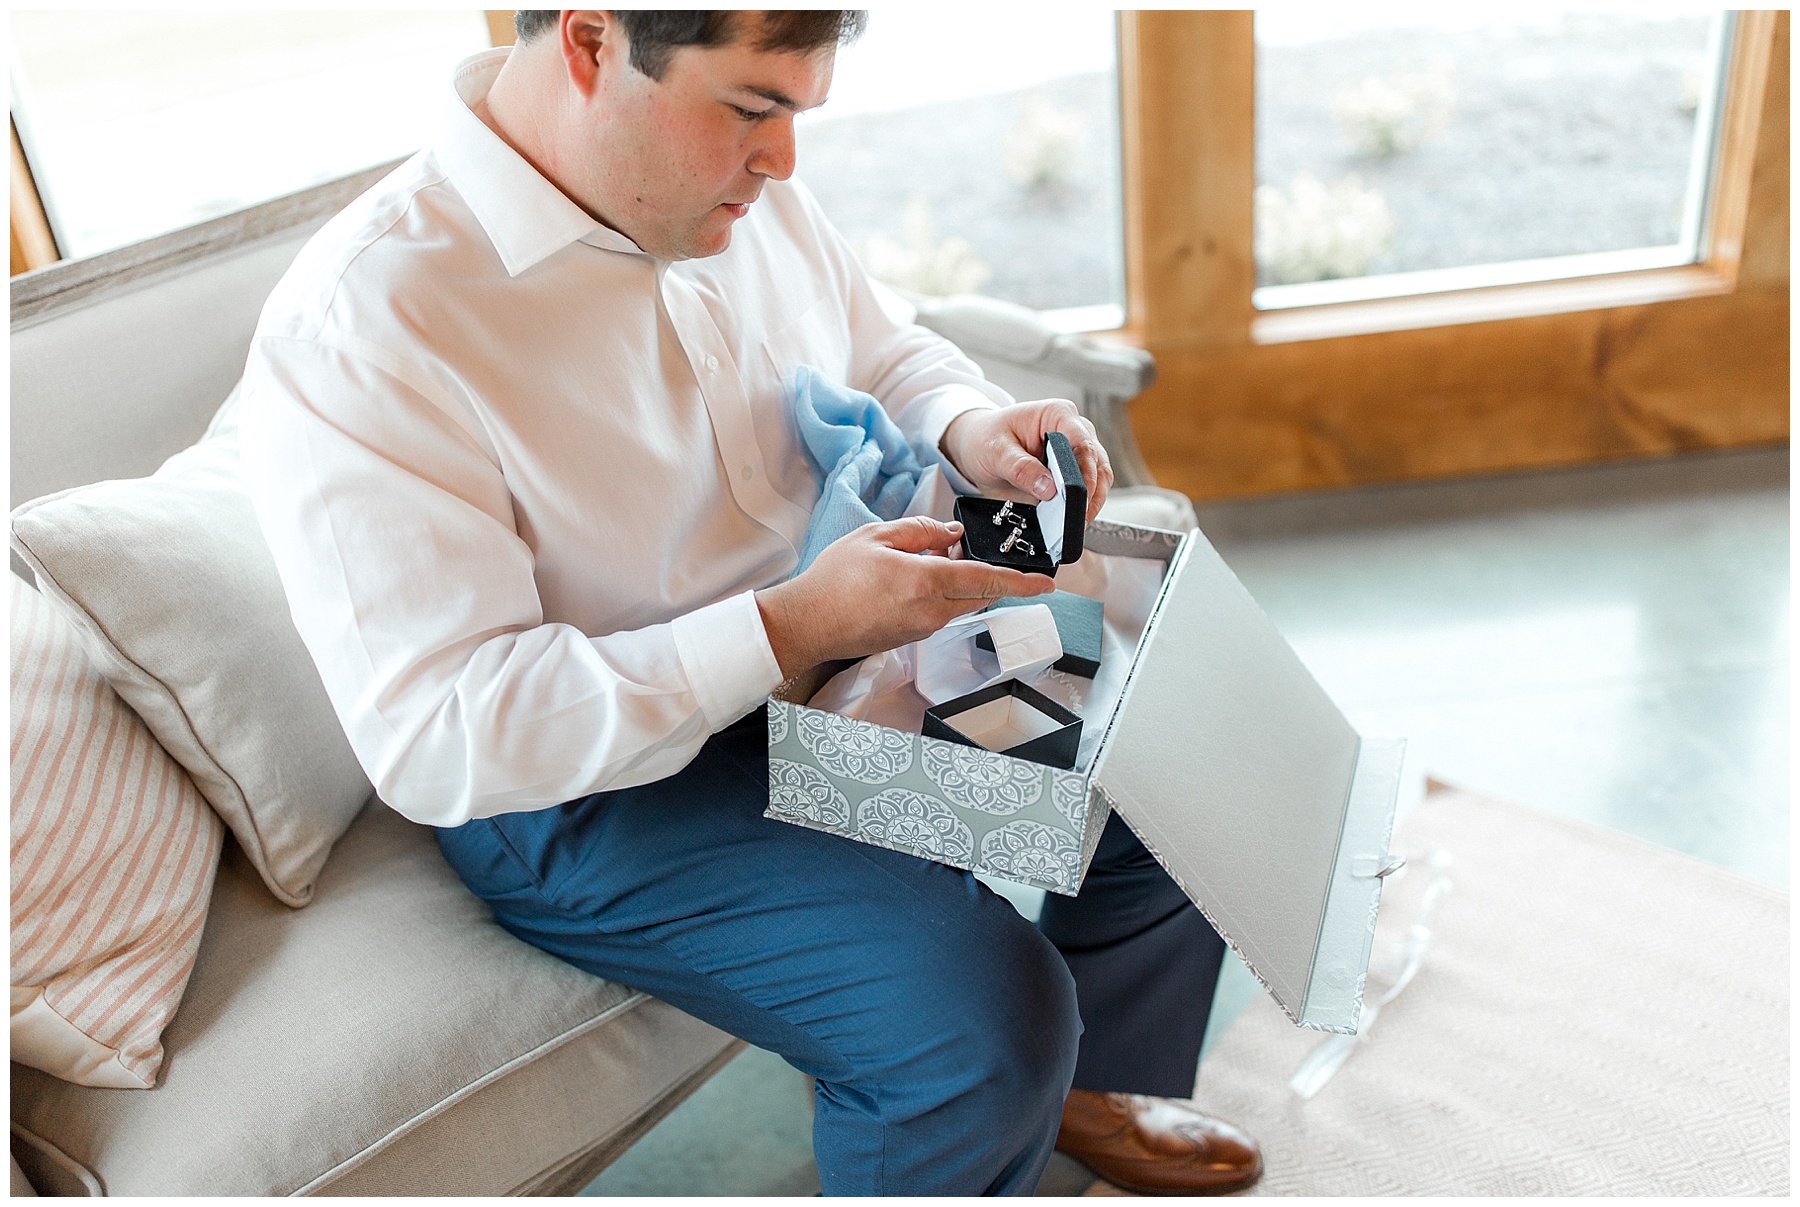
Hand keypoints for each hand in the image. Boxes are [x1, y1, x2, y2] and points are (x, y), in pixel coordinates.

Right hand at [756, 517, 1053, 676]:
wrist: (809, 623)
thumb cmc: (835, 580)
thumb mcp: (876, 537)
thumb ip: (920, 532)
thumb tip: (951, 535)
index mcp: (927, 582)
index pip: (987, 581)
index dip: (1021, 582)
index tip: (1048, 582)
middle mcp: (932, 611)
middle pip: (980, 594)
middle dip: (997, 578)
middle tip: (1005, 561)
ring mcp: (923, 628)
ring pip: (960, 602)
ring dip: (963, 582)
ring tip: (938, 560)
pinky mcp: (913, 637)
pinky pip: (941, 611)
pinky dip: (942, 593)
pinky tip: (918, 579)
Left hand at [939, 399, 1113, 524]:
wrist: (977, 443)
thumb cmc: (985, 437)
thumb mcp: (995, 451)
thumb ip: (1020, 468)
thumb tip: (1048, 488)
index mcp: (1058, 414)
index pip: (1082, 444)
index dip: (1085, 474)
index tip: (1079, 499)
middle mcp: (1074, 429)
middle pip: (1097, 463)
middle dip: (1091, 493)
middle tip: (1077, 519)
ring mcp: (1076, 450)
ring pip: (1099, 478)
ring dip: (1091, 502)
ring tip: (1075, 523)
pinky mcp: (1072, 470)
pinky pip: (1088, 489)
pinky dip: (1082, 505)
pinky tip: (1071, 518)